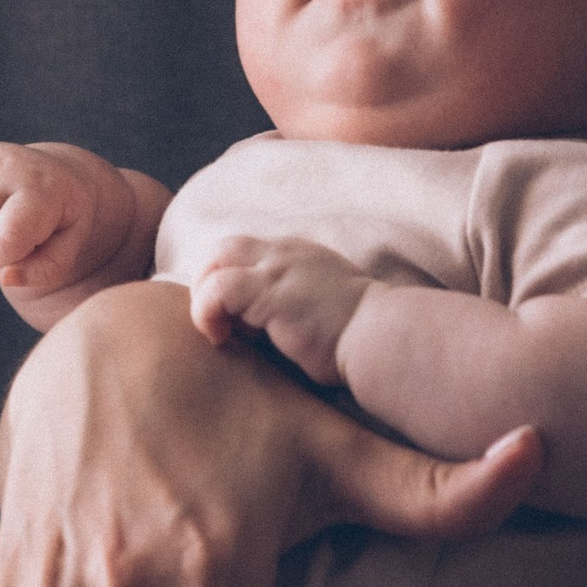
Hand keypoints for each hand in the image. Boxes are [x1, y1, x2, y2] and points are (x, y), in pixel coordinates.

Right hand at [0, 137, 126, 299]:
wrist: (52, 176)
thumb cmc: (60, 219)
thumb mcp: (69, 247)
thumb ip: (44, 270)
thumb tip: (6, 277)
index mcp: (39, 185)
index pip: (7, 237)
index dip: (9, 255)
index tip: (27, 244)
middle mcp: (2, 163)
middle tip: (9, 236)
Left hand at [186, 234, 374, 385]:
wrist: (382, 338)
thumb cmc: (358, 336)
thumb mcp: (322, 305)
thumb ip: (292, 303)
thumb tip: (258, 328)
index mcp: (299, 255)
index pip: (246, 252)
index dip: (228, 279)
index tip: (232, 318)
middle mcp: (285, 254)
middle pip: (225, 248)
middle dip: (207, 282)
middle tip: (215, 321)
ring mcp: (277, 270)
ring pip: (215, 262)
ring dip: (204, 297)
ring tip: (216, 331)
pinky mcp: (271, 293)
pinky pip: (218, 289)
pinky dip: (206, 311)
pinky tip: (218, 337)